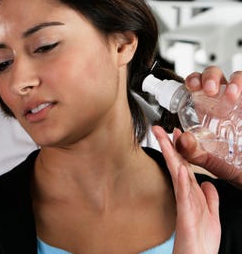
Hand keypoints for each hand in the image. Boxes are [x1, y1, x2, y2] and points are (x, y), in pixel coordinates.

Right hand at [153, 126, 219, 253]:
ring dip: (171, 157)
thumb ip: (210, 198)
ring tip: (164, 139)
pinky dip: (181, 180)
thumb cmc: (201, 243)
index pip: (185, 167)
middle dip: (168, 147)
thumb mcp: (211, 216)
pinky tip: (179, 167)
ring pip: (177, 176)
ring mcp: (184, 204)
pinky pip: (184, 195)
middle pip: (177, 166)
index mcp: (192, 195)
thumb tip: (207, 183)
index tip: (175, 134)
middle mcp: (186, 197)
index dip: (180, 150)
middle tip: (158, 129)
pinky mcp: (186, 215)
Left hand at [180, 66, 241, 187]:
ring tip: (231, 94)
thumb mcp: (207, 159)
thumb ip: (190, 151)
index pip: (195, 85)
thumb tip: (181, 138)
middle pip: (213, 75)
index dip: (192, 81)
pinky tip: (241, 95)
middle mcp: (222, 100)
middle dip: (209, 77)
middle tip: (209, 89)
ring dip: (233, 80)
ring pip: (236, 77)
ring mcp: (240, 100)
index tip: (190, 86)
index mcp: (205, 108)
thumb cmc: (229, 163)